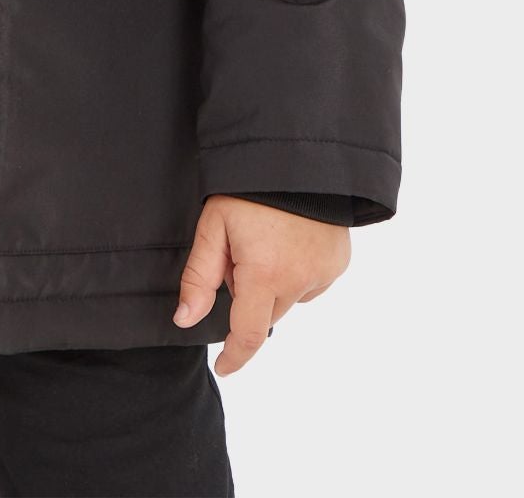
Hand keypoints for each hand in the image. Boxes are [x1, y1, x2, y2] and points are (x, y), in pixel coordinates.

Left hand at [172, 195, 350, 377]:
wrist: (298, 157)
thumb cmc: (248, 188)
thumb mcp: (214, 226)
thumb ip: (200, 277)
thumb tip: (184, 320)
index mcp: (264, 275)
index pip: (248, 334)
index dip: (235, 356)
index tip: (224, 366)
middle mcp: (299, 281)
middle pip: (266, 312)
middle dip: (249, 296)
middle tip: (239, 253)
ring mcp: (324, 273)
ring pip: (289, 299)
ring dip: (274, 285)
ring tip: (267, 241)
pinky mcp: (338, 262)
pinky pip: (311, 283)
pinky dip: (297, 273)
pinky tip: (290, 241)